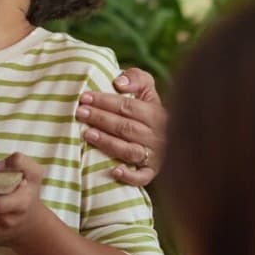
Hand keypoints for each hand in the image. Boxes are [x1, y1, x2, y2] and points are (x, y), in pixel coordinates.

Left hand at [77, 67, 166, 185]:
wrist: (174, 135)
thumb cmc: (148, 108)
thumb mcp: (147, 88)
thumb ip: (136, 77)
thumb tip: (118, 83)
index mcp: (156, 113)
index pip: (128, 107)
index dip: (105, 101)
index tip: (84, 97)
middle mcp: (157, 135)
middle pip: (126, 127)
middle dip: (101, 119)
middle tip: (79, 113)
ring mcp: (155, 155)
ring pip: (130, 150)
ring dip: (108, 143)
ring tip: (87, 134)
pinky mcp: (152, 172)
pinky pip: (142, 177)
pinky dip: (129, 176)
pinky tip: (114, 170)